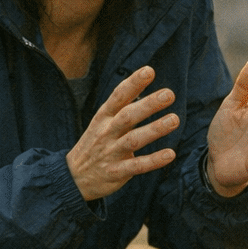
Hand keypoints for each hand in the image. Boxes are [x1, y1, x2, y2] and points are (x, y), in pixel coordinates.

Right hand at [67, 66, 179, 202]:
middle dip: (148, 105)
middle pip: (127, 116)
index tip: (149, 71)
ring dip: (154, 130)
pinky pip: (137, 166)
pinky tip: (170, 154)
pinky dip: (153, 161)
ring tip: (175, 120)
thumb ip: (121, 108)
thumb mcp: (101, 122)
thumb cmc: (94, 144)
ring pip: (133, 140)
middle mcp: (106, 133)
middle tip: (169, 94)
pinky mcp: (116, 172)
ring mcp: (111, 153)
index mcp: (103, 117)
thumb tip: (144, 89)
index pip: (118, 97)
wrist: (73, 177)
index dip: (133, 83)